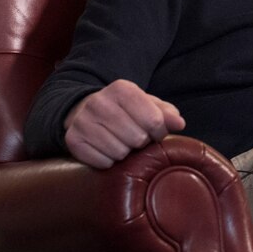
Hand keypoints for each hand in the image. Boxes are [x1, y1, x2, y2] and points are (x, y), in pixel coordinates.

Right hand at [64, 79, 185, 168]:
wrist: (86, 111)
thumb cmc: (125, 110)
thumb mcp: (148, 105)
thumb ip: (167, 113)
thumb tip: (179, 123)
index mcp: (122, 88)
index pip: (153, 120)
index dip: (159, 131)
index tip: (155, 131)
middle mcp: (99, 101)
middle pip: (137, 138)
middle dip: (140, 142)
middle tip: (134, 136)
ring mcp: (82, 120)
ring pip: (119, 152)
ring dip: (125, 152)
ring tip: (120, 141)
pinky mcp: (72, 139)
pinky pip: (102, 163)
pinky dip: (109, 161)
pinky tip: (106, 148)